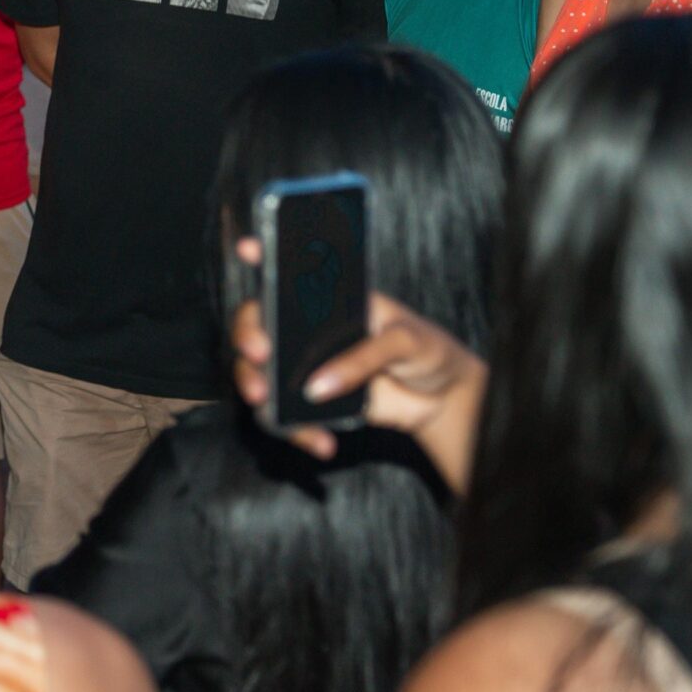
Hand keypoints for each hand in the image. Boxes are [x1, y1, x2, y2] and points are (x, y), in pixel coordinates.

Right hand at [227, 237, 486, 492]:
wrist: (444, 401)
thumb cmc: (429, 351)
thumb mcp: (406, 341)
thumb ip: (363, 357)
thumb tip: (318, 385)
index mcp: (331, 300)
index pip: (291, 274)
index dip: (265, 256)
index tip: (249, 249)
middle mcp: (309, 330)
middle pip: (258, 325)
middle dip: (247, 336)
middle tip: (259, 354)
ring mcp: (307, 366)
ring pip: (260, 372)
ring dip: (254, 386)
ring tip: (266, 402)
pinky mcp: (314, 401)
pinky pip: (287, 415)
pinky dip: (298, 430)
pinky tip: (321, 442)